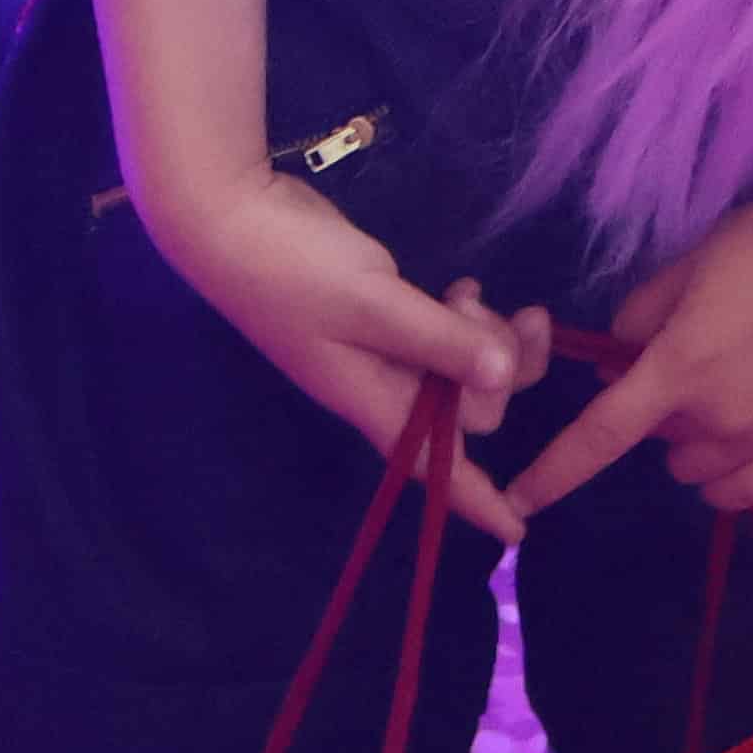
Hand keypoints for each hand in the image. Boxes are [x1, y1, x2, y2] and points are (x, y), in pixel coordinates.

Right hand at [150, 171, 552, 545]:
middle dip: (502, 369)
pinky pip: (440, 336)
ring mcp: (377, 351)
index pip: (435, 469)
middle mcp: (381, 386)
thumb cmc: (294, 270)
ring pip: (458, 369)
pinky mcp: (375, 314)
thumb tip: (505, 380)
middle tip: (512, 312)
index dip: (478, 500)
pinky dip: (461, 318)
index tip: (521, 532)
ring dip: (486, 336)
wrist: (230, 220)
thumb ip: (441, 341)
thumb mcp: (373, 305)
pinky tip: (460, 287)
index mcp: (375, 400)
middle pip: (465, 411)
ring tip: (472, 291)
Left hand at [499, 164, 752, 524]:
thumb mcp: (684, 267)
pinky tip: (737, 430)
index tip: (517, 503)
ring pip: (698, 469)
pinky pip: (748, 488)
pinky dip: (727, 469)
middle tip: (681, 354)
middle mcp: (722, 420)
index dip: (552, 474)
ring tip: (720, 382)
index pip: (598, 437)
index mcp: (680, 370)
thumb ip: (638, 320)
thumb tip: (621, 364)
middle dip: (653, 408)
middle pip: (656, 441)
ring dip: (691, 438)